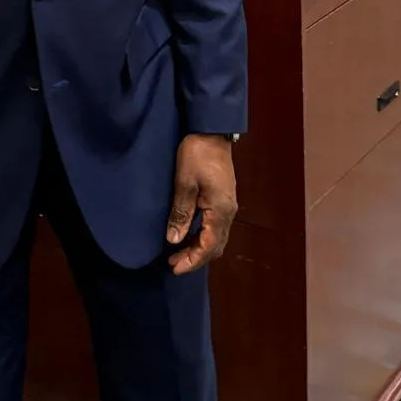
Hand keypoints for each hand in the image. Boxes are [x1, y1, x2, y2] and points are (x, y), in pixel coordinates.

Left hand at [166, 135, 237, 274]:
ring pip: (215, 237)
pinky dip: (202, 236)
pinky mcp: (223, 199)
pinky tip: (188, 235)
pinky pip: (214, 227)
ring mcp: (227, 206)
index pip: (208, 246)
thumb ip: (180, 213)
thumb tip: (174, 240)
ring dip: (198, 248)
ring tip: (177, 253)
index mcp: (220, 210)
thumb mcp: (184, 183)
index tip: (174, 268)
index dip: (192, 260)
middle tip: (172, 263)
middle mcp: (228, 212)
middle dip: (194, 258)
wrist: (211, 132)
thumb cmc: (197, 154)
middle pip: (214, 246)